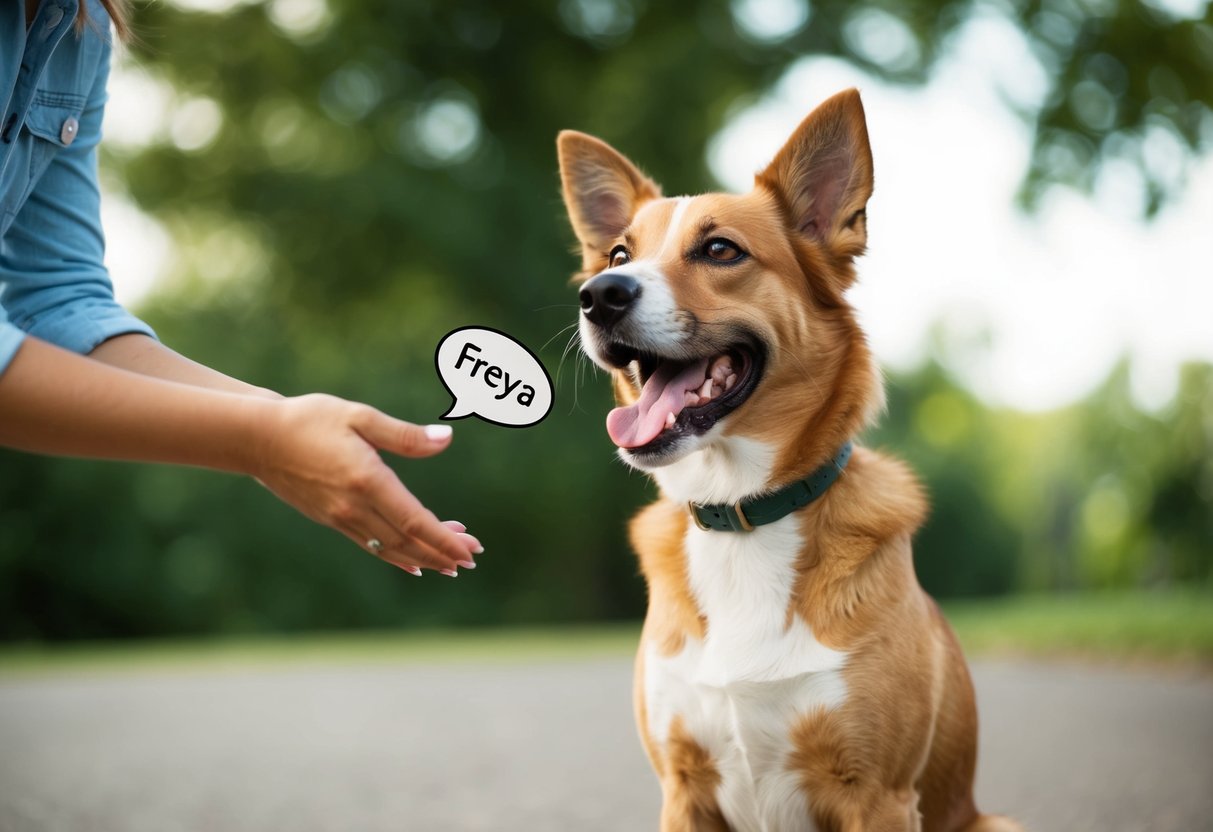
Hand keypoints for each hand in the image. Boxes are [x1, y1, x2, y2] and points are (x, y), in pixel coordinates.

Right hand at [251, 394, 480, 575]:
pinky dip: (396, 557)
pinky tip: (413, 563)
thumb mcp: (359, 416)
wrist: (257, 438)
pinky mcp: (331, 520)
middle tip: (473, 557)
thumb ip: (404, 435)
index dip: (444, 539)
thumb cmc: (310, 419)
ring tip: (451, 565)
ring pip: (390, 548)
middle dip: (442, 552)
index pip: (414, 520)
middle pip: (407, 541)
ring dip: (423, 557)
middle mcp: (354, 507)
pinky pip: (371, 546)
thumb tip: (446, 439)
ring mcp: (341, 518)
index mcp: (367, 480)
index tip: (469, 548)